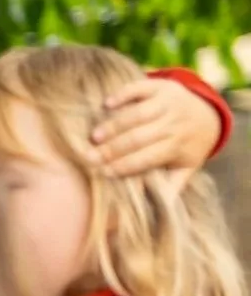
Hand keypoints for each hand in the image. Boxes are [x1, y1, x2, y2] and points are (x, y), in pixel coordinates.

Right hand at [91, 77, 219, 175]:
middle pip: (138, 137)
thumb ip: (172, 186)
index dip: (125, 166)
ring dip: (114, 125)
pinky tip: (106, 104)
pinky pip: (140, 88)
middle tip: (89, 158)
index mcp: (178, 145)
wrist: (207, 114)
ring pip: (137, 114)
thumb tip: (156, 209)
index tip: (104, 173)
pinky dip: (123, 94)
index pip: (147, 157)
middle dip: (112, 149)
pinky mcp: (161, 86)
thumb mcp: (186, 167)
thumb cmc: (188, 146)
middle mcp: (174, 122)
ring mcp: (168, 102)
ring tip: (94, 136)